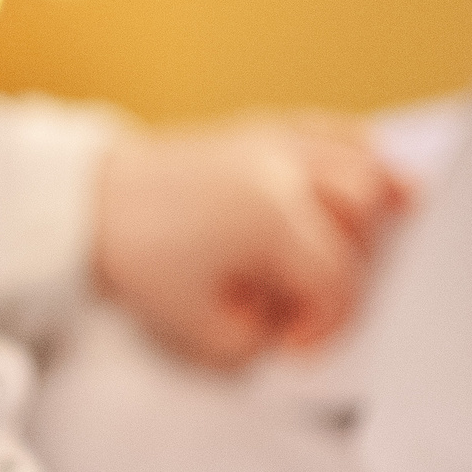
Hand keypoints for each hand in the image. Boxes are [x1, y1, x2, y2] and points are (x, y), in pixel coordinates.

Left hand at [92, 114, 410, 370]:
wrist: (86, 204)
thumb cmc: (138, 260)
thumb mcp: (197, 328)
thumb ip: (256, 340)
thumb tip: (287, 327)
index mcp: (273, 219)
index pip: (336, 279)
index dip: (325, 323)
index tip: (294, 343)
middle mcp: (285, 171)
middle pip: (365, 214)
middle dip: (354, 265)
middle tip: (316, 296)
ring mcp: (275, 142)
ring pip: (363, 160)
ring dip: (380, 203)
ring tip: (384, 235)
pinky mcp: (260, 129)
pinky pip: (331, 128)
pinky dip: (361, 151)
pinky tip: (374, 178)